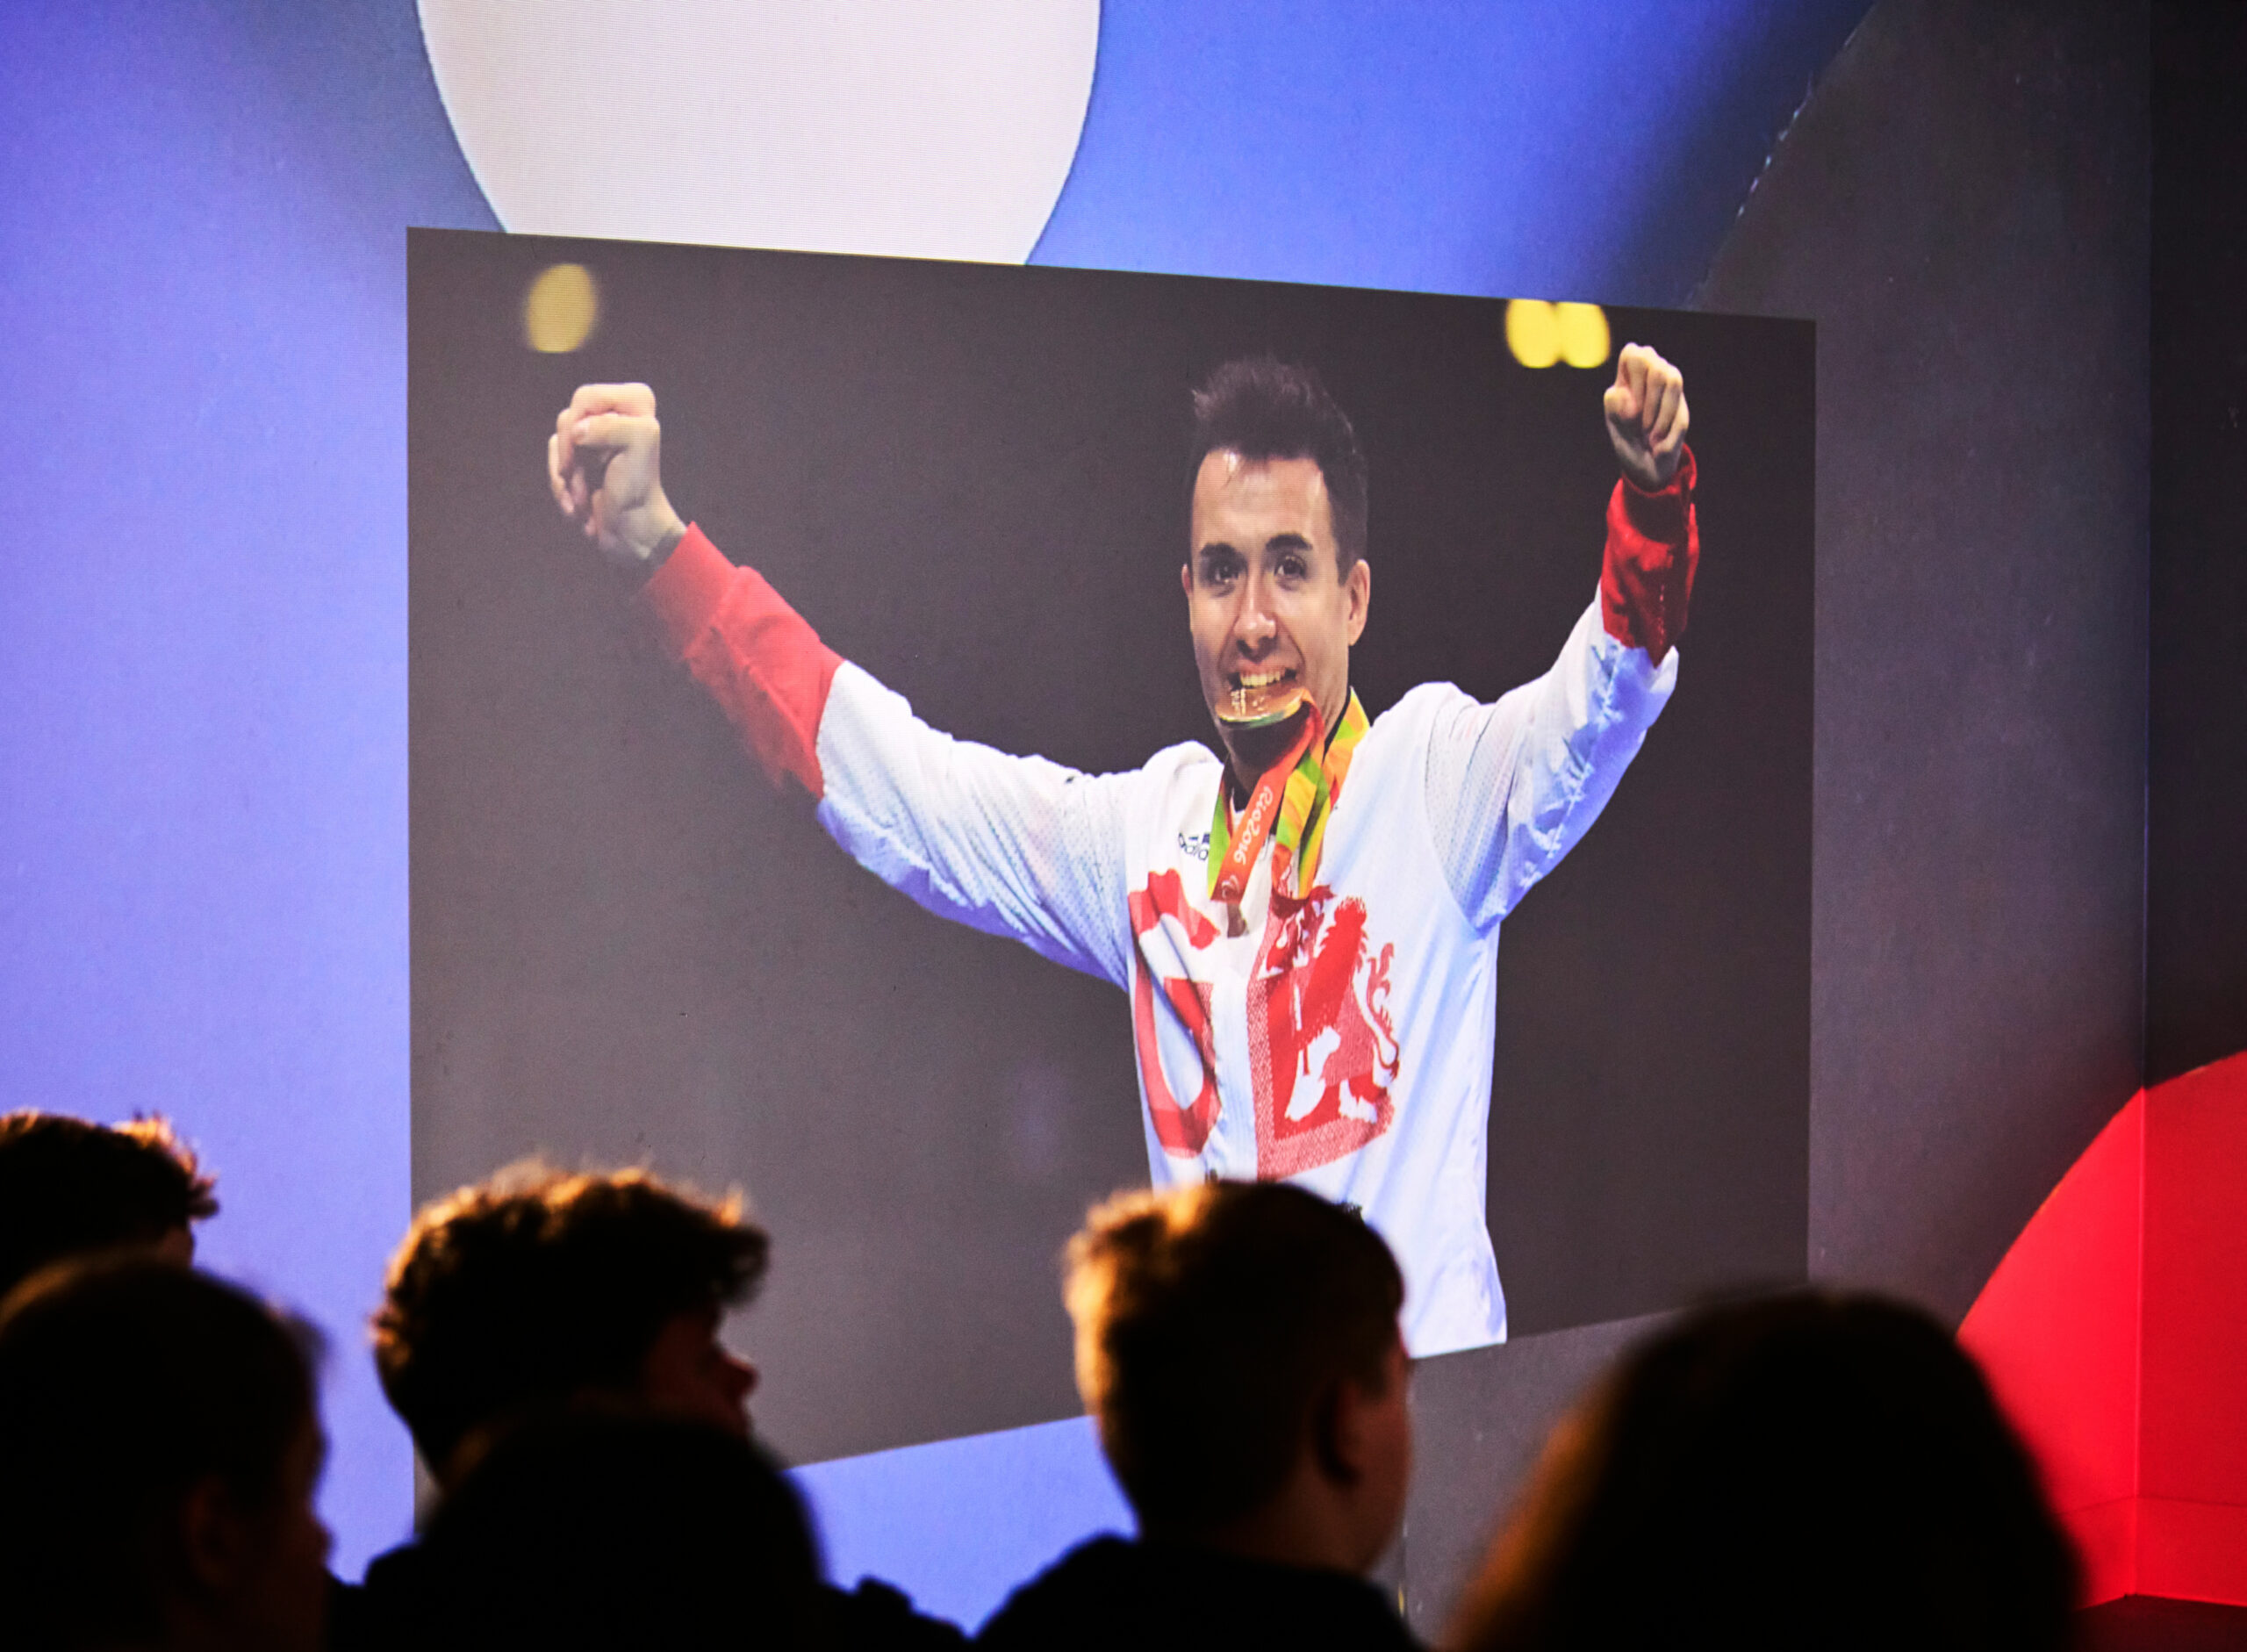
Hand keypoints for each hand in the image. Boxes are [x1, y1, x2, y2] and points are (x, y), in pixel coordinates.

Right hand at [547, 382, 686, 571]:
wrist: (632, 530)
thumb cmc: (638, 489)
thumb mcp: (638, 445)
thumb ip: (612, 426)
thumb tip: (577, 431)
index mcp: (635, 401)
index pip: (585, 397)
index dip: (578, 426)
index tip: (582, 453)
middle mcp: (615, 411)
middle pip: (566, 420)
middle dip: (570, 458)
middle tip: (583, 486)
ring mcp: (595, 434)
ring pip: (557, 442)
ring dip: (566, 479)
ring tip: (583, 502)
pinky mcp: (581, 456)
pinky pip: (554, 460)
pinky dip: (562, 488)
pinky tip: (577, 507)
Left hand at [1603, 343, 1689, 490]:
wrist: (1648, 466)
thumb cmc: (1627, 442)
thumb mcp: (1614, 428)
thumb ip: (1614, 409)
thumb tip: (1623, 393)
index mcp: (1627, 376)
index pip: (1632, 354)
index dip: (1633, 377)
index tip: (1628, 403)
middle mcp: (1651, 374)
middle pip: (1655, 365)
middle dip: (1647, 401)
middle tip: (1639, 427)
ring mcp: (1669, 386)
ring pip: (1672, 379)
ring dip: (1659, 415)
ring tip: (1649, 436)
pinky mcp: (1682, 404)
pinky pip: (1679, 411)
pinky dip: (1666, 432)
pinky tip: (1659, 443)